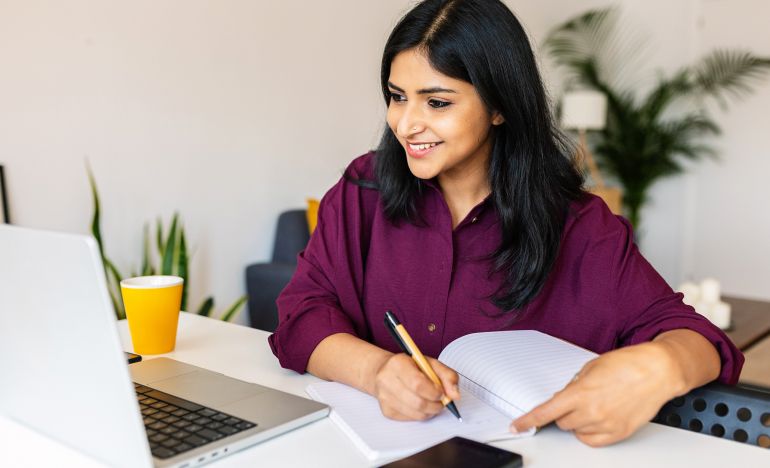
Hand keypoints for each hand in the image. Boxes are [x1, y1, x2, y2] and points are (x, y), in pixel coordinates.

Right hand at [372, 353, 460, 420]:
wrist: (385, 371)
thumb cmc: (411, 367)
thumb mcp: (430, 363)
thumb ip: (447, 376)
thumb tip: (455, 395)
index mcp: (398, 363)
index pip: (417, 384)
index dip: (434, 392)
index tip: (441, 392)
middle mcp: (386, 380)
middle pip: (418, 402)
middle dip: (436, 405)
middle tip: (441, 401)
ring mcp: (384, 397)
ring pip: (416, 414)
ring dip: (430, 411)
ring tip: (432, 402)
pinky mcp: (386, 411)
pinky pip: (411, 419)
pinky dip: (421, 414)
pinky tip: (420, 405)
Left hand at [511, 342, 681, 446]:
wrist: (658, 370)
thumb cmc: (628, 364)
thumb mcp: (592, 367)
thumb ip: (575, 385)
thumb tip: (565, 397)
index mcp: (581, 392)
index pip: (547, 411)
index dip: (528, 420)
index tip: (517, 425)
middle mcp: (592, 411)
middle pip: (562, 422)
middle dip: (563, 412)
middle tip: (577, 399)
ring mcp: (606, 424)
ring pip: (576, 432)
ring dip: (578, 421)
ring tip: (594, 404)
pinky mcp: (619, 433)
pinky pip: (593, 440)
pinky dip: (590, 432)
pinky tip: (598, 418)